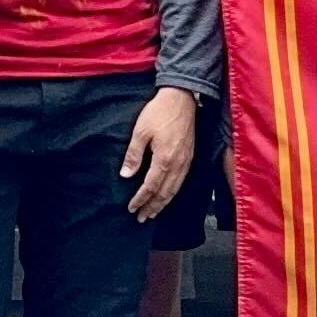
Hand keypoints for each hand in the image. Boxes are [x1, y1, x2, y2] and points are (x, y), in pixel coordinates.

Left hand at [121, 87, 198, 219]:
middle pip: (164, 193)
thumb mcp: (140, 131)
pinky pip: (181, 181)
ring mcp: (186, 162)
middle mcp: (178, 164)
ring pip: (174, 190)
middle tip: (142, 218)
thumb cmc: (159, 112)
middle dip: (152, 207)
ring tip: (153, 213)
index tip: (131, 208)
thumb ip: (133, 155)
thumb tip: (126, 175)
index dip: (141, 199)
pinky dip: (173, 193)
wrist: (181, 98)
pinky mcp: (190, 157)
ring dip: (163, 203)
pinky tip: (167, 196)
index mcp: (164, 159)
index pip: (151, 187)